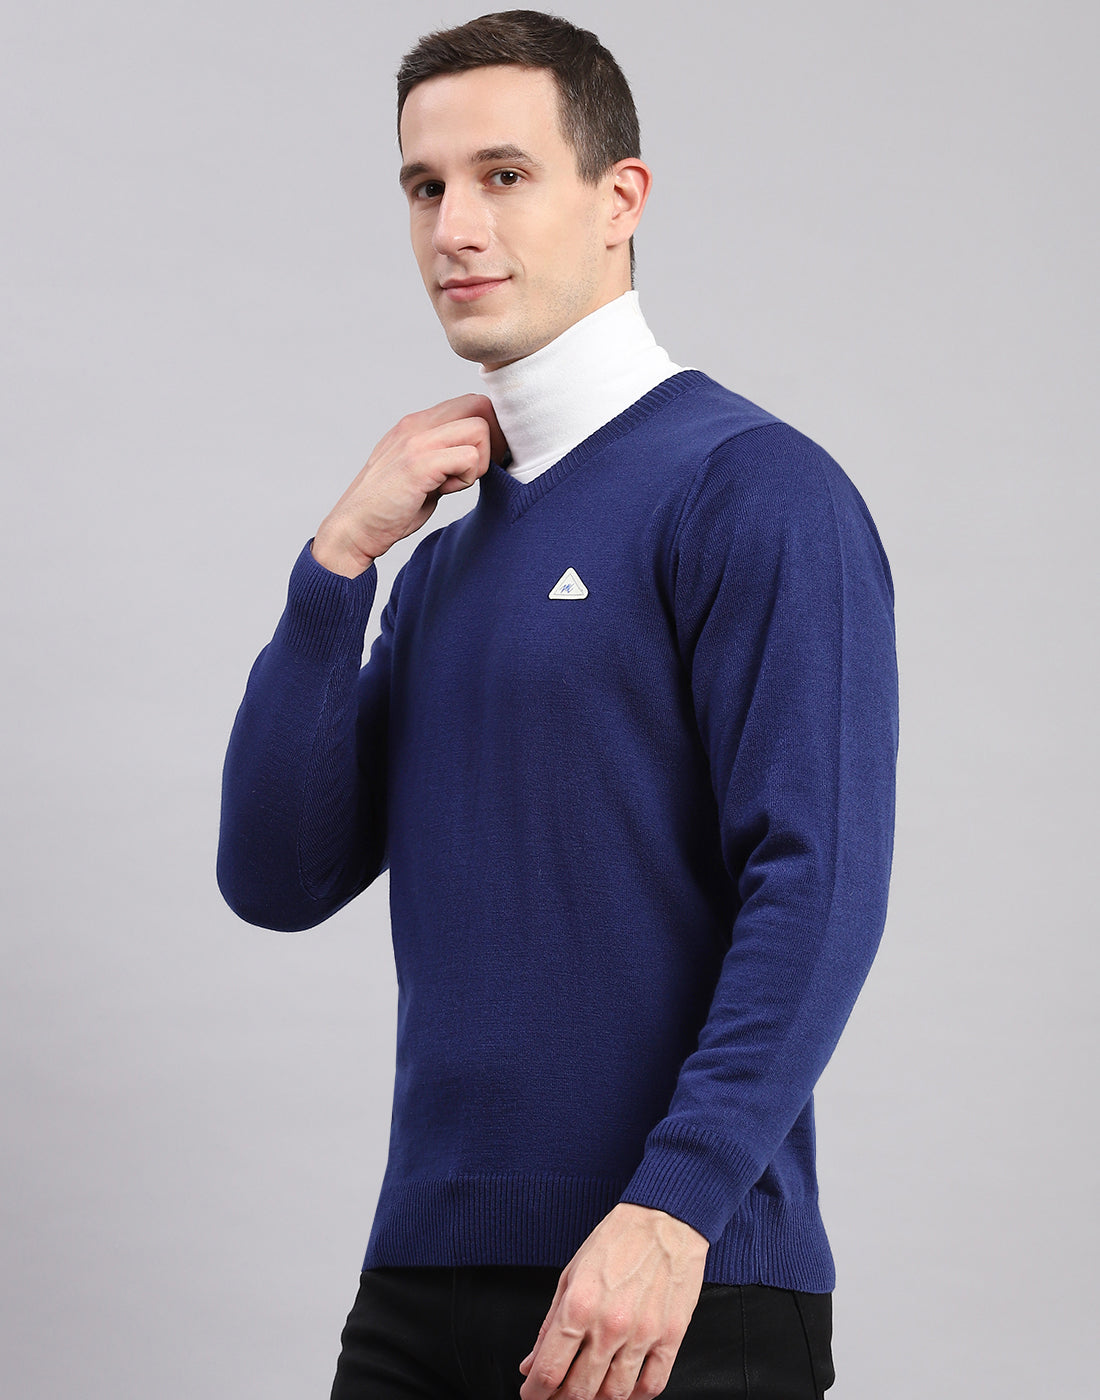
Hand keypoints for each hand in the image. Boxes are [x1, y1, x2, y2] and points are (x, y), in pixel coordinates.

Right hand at [311, 394, 505, 577]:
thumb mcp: (421, 470)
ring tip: (455, 482)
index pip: (472, 402)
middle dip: (493, 441)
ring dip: (480, 462)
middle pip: (481, 405)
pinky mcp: (418, 463)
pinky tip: (444, 491)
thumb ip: (444, 454)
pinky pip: (469, 457)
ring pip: (479, 429)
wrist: (354, 528)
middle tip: (479, 470)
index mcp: (417, 423)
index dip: (489, 430)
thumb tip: (482, 453)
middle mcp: (417, 424)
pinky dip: (467, 478)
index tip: (484, 460)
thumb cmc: (390, 506)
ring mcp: (416, 441)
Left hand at [518, 1202, 708, 1399]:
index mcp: (579, 1306)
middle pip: (580, 1392)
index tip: (532, 1394)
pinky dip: (635, 1398)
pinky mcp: (671, 1337)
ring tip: (587, 1396)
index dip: (535, 1393)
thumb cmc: (617, 1240)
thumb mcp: (570, 1274)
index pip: (549, 1370)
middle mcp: (610, 1325)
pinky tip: (623, 1392)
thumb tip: (531, 1363)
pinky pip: (652, 1385)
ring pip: (615, 1395)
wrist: (665, 1219)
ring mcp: (642, 1334)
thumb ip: (549, 1324)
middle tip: (555, 1399)